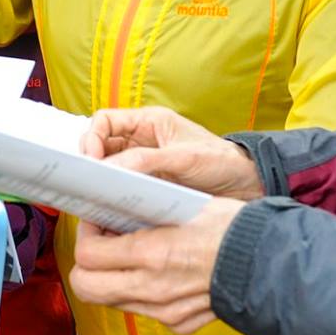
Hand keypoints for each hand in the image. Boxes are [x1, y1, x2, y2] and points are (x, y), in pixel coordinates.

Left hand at [66, 198, 244, 334]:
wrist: (273, 264)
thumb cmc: (233, 229)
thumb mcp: (184, 207)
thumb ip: (145, 215)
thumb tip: (115, 211)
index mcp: (153, 254)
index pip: (88, 255)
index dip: (86, 235)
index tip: (97, 221)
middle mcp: (153, 288)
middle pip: (86, 287)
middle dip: (87, 264)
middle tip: (102, 242)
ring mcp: (165, 311)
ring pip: (112, 300)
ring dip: (112, 278)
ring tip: (131, 254)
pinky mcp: (179, 323)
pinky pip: (144, 309)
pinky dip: (142, 291)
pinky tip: (160, 272)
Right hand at [80, 107, 263, 201]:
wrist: (246, 186)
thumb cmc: (221, 162)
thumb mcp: (183, 158)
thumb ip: (146, 161)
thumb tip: (109, 169)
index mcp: (147, 123)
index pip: (104, 122)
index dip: (91, 138)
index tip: (90, 161)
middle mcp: (141, 142)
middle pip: (100, 147)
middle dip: (91, 163)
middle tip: (89, 184)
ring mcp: (143, 166)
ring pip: (108, 171)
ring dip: (101, 184)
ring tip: (97, 201)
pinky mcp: (148, 188)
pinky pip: (122, 192)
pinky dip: (114, 200)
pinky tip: (114, 212)